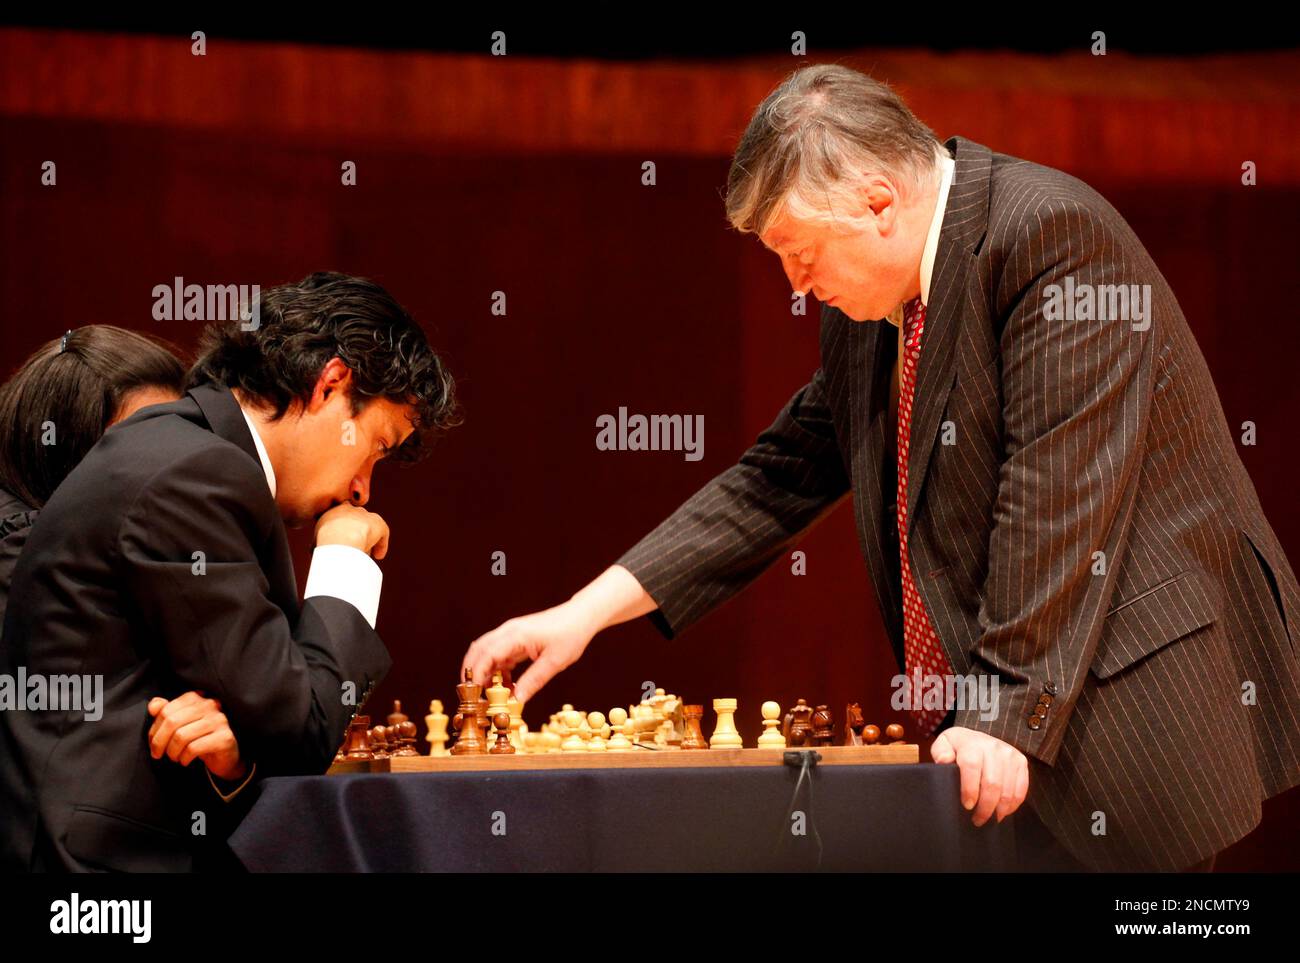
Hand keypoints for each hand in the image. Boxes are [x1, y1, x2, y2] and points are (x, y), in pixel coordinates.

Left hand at [147, 692, 245, 781]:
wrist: (224, 756)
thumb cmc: (199, 738)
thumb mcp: (181, 724)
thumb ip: (166, 713)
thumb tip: (153, 705)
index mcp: (196, 698)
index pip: (166, 711)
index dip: (154, 730)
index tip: (152, 744)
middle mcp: (209, 705)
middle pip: (172, 722)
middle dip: (159, 742)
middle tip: (157, 755)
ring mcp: (219, 720)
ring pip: (181, 736)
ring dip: (172, 752)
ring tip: (174, 758)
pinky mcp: (224, 737)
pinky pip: (194, 748)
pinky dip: (184, 758)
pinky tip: (185, 761)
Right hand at [315, 503, 389, 558]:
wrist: (339, 540)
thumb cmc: (324, 546)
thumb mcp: (316, 544)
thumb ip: (320, 545)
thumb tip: (320, 555)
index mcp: (332, 512)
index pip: (339, 517)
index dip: (342, 530)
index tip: (342, 541)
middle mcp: (349, 509)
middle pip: (354, 521)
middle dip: (355, 534)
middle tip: (354, 548)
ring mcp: (364, 514)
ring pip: (367, 528)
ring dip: (367, 540)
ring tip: (363, 554)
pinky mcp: (377, 522)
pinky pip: (382, 532)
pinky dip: (381, 544)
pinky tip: (378, 555)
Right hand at [462, 602, 598, 704]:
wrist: (581, 616)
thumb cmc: (571, 634)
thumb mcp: (554, 662)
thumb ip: (533, 681)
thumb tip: (516, 699)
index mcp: (516, 635)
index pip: (486, 654)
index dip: (477, 674)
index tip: (474, 692)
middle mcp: (509, 631)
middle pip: (479, 650)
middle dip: (472, 672)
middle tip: (473, 694)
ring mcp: (512, 633)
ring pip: (487, 651)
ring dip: (484, 671)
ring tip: (489, 693)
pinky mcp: (517, 638)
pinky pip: (499, 653)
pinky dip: (497, 668)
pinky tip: (506, 684)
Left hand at [930, 726, 1028, 825]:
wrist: (978, 737)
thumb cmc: (958, 746)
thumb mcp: (944, 744)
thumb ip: (940, 752)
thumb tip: (943, 761)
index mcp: (972, 743)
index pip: (972, 767)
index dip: (970, 789)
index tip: (967, 805)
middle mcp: (994, 747)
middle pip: (992, 783)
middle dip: (985, 807)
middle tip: (977, 820)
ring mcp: (1010, 754)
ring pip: (1008, 789)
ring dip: (999, 809)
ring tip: (989, 819)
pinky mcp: (1021, 762)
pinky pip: (1021, 789)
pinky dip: (1012, 805)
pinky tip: (1002, 812)